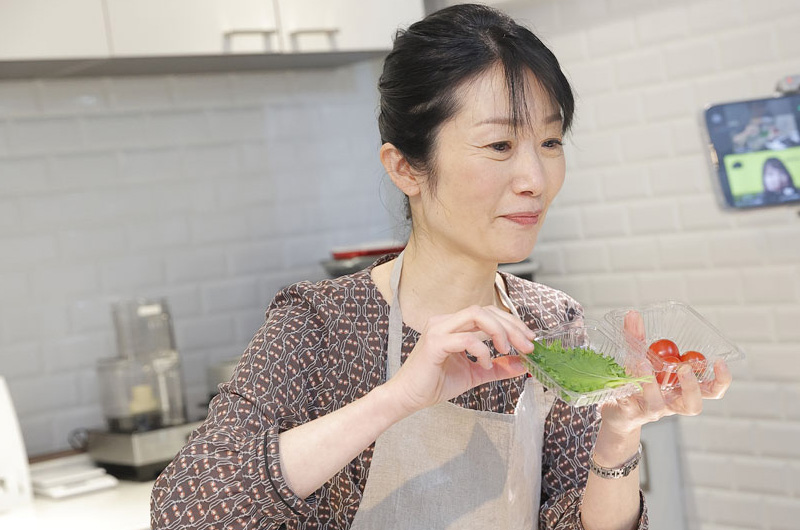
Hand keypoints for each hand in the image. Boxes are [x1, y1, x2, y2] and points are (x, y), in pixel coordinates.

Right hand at [383, 305, 533, 416]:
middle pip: (487, 310)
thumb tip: (523, 364)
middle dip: (512, 327)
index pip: (488, 312)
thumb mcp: (475, 373)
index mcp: (453, 324)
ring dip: (499, 331)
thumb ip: (498, 367)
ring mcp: (439, 329)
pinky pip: (466, 338)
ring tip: (506, 351)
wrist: (408, 398)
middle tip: (527, 346)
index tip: (529, 340)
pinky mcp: (435, 343)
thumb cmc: (435, 383)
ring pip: (477, 315)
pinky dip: (482, 350)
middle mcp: (445, 320)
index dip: (512, 323)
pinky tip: (485, 365)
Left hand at [599, 310, 732, 434]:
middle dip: (691, 386)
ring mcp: (651, 410)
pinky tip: (618, 381)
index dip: (721, 379)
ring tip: (642, 364)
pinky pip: (629, 403)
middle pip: (693, 404)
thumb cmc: (636, 386)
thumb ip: (637, 338)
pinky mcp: (630, 413)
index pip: (712, 390)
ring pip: (658, 405)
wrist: (617, 413)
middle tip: (683, 368)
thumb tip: (633, 314)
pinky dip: (624, 391)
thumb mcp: (640, 359)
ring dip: (651, 384)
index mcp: (682, 390)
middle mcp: (671, 403)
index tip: (719, 361)